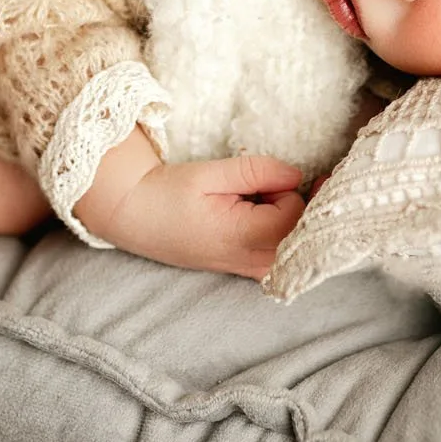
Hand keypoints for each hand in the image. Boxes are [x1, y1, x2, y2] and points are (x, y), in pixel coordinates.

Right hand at [85, 142, 306, 278]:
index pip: (295, 214)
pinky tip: (258, 215)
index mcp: (241, 237)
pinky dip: (280, 231)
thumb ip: (255, 172)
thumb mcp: (208, 174)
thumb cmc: (167, 193)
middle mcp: (250, 261)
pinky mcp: (246, 269)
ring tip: (258, 199)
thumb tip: (296, 176)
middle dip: (297, 204)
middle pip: (304, 234)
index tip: (263, 179)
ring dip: (288, 218)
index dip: (287, 189)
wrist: (136, 218)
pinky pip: (282, 253)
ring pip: (296, 246)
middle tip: (267, 183)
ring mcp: (249, 270)